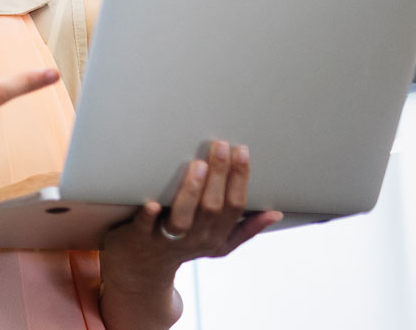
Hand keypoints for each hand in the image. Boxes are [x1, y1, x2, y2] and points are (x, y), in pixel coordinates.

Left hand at [100, 141, 282, 293]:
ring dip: (192, 192)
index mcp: (217, 237)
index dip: (240, 178)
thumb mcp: (219, 244)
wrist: (143, 270)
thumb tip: (275, 213)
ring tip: (198, 165)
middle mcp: (195, 239)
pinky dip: (149, 216)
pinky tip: (151, 202)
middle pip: (212, 208)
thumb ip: (245, 229)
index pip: (234, 206)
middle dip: (219, 175)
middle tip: (220, 146)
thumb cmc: (183, 246)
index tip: (241, 150)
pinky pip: (146, 228)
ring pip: (184, 218)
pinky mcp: (140, 238)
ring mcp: (167, 240)